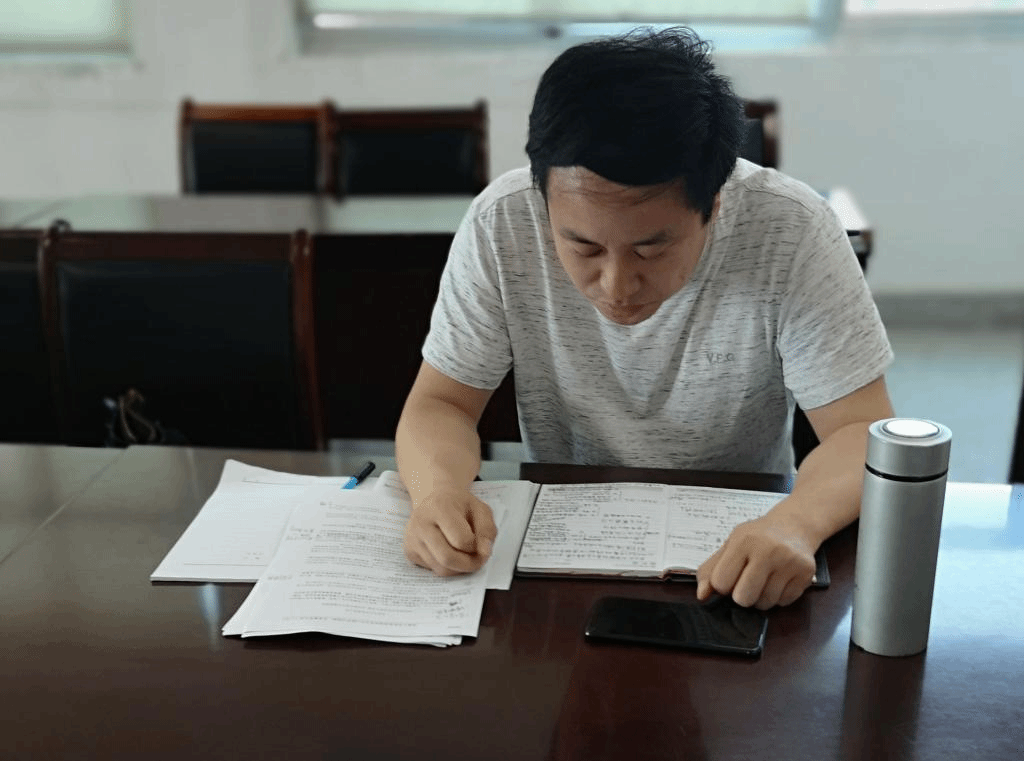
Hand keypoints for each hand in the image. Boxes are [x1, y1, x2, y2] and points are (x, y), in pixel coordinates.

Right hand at [403, 487, 496, 576]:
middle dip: (469, 565)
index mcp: (439, 507)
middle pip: (447, 558)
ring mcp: (412, 538)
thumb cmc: (460, 506)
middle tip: (478, 560)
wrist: (435, 500)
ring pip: (441, 569)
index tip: (481, 543)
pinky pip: (433, 570)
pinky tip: (450, 552)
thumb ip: (487, 530)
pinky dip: (447, 567)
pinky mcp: (409, 551)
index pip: (462, 540)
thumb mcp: (481, 509)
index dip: (476, 546)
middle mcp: (421, 523)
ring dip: (459, 568)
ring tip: (465, 555)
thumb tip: (484, 553)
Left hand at [695, 511, 817, 609]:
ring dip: (761, 597)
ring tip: (764, 578)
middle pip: (744, 598)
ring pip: (765, 603)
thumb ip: (711, 569)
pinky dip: (778, 597)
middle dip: (742, 596)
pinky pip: (784, 602)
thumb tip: (702, 595)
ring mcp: (789, 563)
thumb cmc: (758, 536)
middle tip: (747, 581)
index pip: (721, 582)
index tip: (730, 577)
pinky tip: (779, 580)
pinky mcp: (806, 574)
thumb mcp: (730, 544)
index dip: (722, 586)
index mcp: (743, 541)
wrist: (794, 526)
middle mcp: (768, 551)